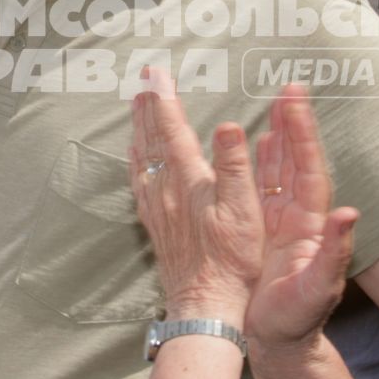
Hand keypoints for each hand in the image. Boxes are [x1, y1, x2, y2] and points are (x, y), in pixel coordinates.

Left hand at [130, 69, 261, 319]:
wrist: (205, 304)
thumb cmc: (231, 261)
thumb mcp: (243, 211)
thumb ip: (235, 166)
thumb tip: (228, 125)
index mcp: (188, 181)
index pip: (173, 130)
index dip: (165, 100)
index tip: (158, 74)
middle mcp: (165, 190)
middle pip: (152, 138)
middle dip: (148, 106)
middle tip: (143, 80)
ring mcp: (157, 208)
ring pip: (142, 157)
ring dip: (139, 128)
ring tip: (136, 106)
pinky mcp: (155, 224)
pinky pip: (139, 181)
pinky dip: (135, 159)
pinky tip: (135, 156)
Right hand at [246, 87, 354, 350]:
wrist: (275, 342)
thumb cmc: (298, 321)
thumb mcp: (318, 288)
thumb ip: (334, 252)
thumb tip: (350, 214)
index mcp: (311, 224)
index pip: (309, 169)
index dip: (303, 134)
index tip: (296, 101)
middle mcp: (298, 216)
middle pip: (296, 161)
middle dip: (293, 124)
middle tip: (289, 87)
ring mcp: (279, 221)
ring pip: (278, 170)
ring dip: (278, 137)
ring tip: (275, 104)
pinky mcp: (260, 231)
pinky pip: (258, 189)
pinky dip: (256, 163)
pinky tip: (251, 143)